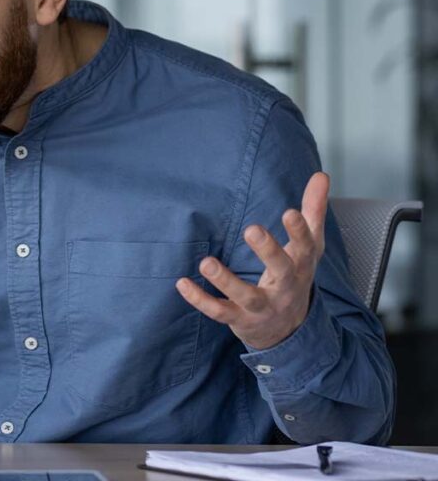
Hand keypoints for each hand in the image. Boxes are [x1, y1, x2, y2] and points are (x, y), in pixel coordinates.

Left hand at [175, 171, 328, 349]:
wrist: (288, 330)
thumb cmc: (295, 277)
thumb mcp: (308, 246)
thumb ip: (312, 211)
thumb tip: (321, 175)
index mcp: (301, 267)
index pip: (305, 248)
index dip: (300, 231)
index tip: (290, 212)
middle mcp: (285, 288)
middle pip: (281, 270)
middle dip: (268, 251)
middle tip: (251, 229)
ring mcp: (262, 307)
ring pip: (245, 296)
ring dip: (225, 281)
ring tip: (206, 263)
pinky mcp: (240, 319)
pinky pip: (219, 312)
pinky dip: (201, 300)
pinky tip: (183, 283)